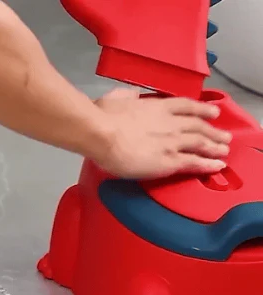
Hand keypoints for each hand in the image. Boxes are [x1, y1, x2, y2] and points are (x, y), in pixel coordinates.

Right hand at [93, 89, 231, 178]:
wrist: (102, 134)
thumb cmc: (104, 115)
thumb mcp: (117, 97)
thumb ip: (128, 96)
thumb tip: (131, 95)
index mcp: (158, 106)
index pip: (186, 106)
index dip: (202, 109)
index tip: (213, 112)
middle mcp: (171, 122)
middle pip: (198, 125)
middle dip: (213, 131)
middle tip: (224, 136)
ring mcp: (173, 141)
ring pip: (201, 143)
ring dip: (215, 147)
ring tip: (224, 151)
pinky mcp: (170, 161)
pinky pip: (194, 163)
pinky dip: (208, 164)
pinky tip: (216, 166)